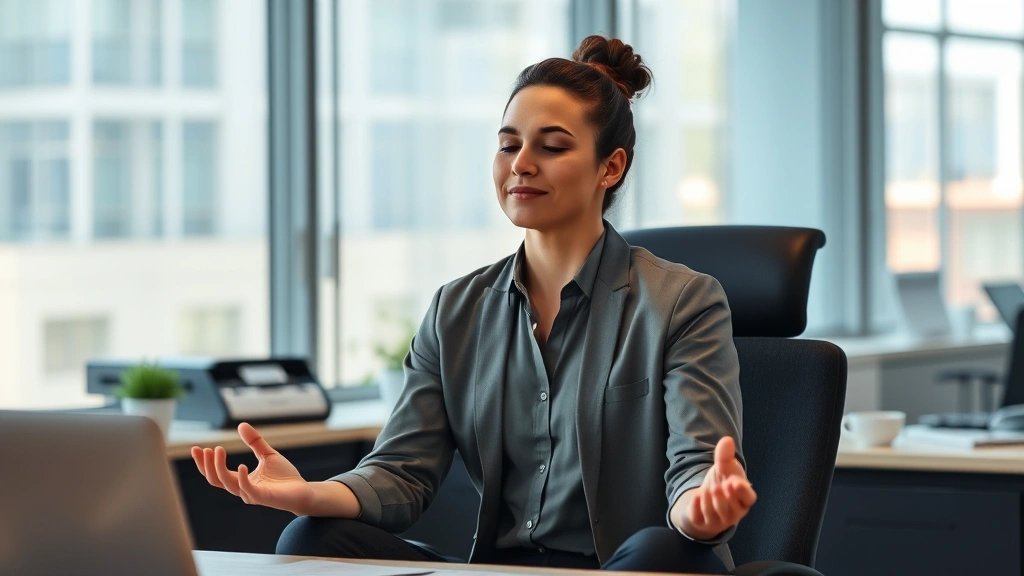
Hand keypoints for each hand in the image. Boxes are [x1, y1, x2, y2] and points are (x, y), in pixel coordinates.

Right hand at [191, 423, 314, 514]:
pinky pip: (247, 489)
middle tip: (205, 449)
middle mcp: (242, 489)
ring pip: (227, 484)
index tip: (197, 448)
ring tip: (217, 450)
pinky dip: (242, 477)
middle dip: (207, 465)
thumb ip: (254, 442)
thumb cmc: (284, 477)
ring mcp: (251, 494)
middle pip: (215, 480)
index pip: (215, 473)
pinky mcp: (263, 497)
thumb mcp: (267, 454)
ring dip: (219, 467)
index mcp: (240, 480)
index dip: (204, 462)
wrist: (302, 491)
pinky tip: (241, 465)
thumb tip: (241, 425)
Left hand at [676, 436, 756, 540]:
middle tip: (717, 487)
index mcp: (743, 499)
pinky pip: (699, 518)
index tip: (734, 482)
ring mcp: (717, 521)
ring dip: (709, 501)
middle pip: (732, 509)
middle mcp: (733, 513)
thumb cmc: (720, 483)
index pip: (748, 499)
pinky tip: (696, 497)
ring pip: (714, 515)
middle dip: (723, 498)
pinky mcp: (701, 523)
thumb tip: (727, 439)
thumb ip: (725, 456)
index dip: (742, 492)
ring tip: (705, 490)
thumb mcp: (723, 469)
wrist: (703, 500)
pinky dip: (697, 507)